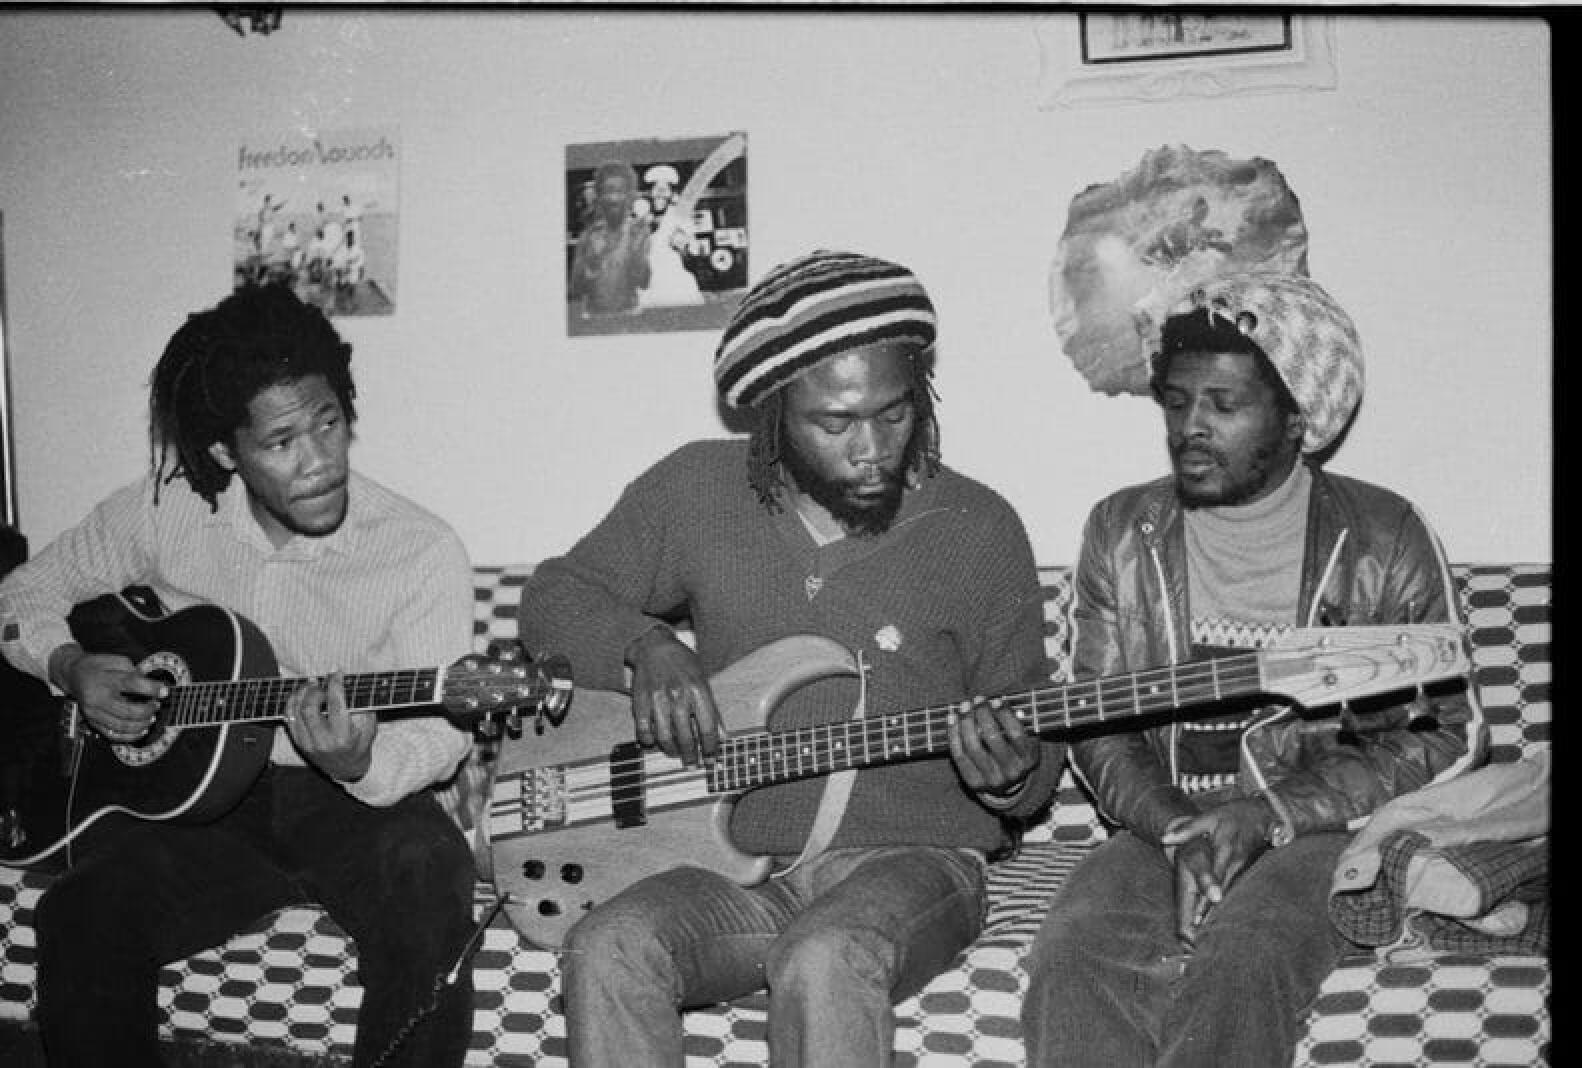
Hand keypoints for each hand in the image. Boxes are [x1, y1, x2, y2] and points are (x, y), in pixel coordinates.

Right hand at [53, 645, 166, 742]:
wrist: (73, 675)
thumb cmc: (98, 666)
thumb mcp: (116, 660)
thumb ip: (134, 671)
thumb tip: (152, 685)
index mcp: (105, 679)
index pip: (132, 684)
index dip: (152, 688)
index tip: (165, 691)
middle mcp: (98, 698)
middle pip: (128, 711)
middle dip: (148, 710)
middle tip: (157, 705)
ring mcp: (93, 713)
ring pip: (122, 726)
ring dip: (142, 724)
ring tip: (152, 717)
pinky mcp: (92, 722)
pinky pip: (112, 735)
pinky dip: (130, 736)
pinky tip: (142, 730)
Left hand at [283, 673, 374, 782]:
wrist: (347, 769)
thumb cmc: (360, 744)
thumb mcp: (369, 726)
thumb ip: (361, 706)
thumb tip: (348, 682)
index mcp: (343, 736)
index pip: (335, 703)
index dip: (335, 683)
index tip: (336, 672)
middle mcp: (322, 741)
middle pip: (309, 707)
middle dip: (315, 689)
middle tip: (322, 682)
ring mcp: (307, 743)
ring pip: (295, 711)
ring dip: (302, 693)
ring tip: (311, 684)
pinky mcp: (298, 742)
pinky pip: (289, 717)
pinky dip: (293, 702)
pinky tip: (301, 695)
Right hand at [626, 627, 721, 764]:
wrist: (654, 646)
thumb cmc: (683, 664)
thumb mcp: (703, 681)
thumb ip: (713, 710)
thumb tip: (722, 737)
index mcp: (698, 690)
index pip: (708, 728)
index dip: (711, 749)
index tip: (711, 760)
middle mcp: (679, 695)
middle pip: (687, 737)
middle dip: (691, 755)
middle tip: (692, 763)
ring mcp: (658, 699)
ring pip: (665, 737)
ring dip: (671, 751)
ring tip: (676, 753)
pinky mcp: (640, 701)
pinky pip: (644, 730)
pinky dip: (649, 740)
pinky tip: (654, 742)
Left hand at [947, 696, 1039, 798]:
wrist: (1009, 789)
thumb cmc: (1016, 755)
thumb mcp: (1027, 743)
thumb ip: (1021, 725)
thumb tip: (1004, 706)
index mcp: (1027, 759)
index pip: (1015, 734)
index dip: (1004, 715)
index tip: (995, 700)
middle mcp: (1011, 771)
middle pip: (993, 738)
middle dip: (982, 715)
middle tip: (977, 699)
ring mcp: (991, 778)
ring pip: (973, 747)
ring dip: (966, 722)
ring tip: (964, 706)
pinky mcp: (973, 782)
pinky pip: (959, 755)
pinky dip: (953, 735)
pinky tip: (952, 718)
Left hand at [1161, 796, 1274, 945]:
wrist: (1261, 814)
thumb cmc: (1232, 815)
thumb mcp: (1209, 817)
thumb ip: (1187, 830)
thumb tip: (1165, 838)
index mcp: (1225, 849)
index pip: (1215, 874)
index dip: (1208, 892)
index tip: (1202, 912)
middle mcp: (1236, 862)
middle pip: (1223, 890)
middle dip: (1212, 911)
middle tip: (1199, 934)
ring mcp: (1244, 869)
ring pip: (1231, 894)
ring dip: (1221, 913)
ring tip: (1206, 935)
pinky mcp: (1246, 873)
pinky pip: (1236, 891)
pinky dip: (1229, 905)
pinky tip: (1220, 921)